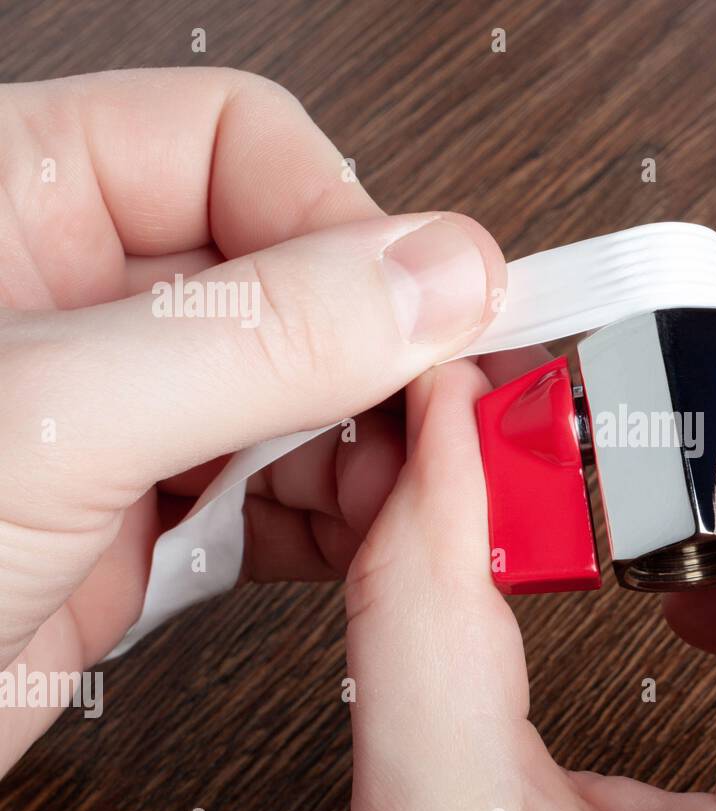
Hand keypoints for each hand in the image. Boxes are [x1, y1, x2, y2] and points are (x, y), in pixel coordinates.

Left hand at [0, 68, 504, 773]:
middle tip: (446, 409)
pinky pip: (279, 494)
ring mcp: (117, 417)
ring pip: (302, 390)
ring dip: (373, 443)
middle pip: (293, 273)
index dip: (345, 219)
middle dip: (381, 348)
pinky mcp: (139, 524)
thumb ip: (258, 337)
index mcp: (18, 203)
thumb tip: (433, 275)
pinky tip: (366, 536)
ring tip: (412, 488)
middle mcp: (77, 301)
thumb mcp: (51, 419)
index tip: (431, 305)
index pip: (235, 144)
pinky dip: (340, 519)